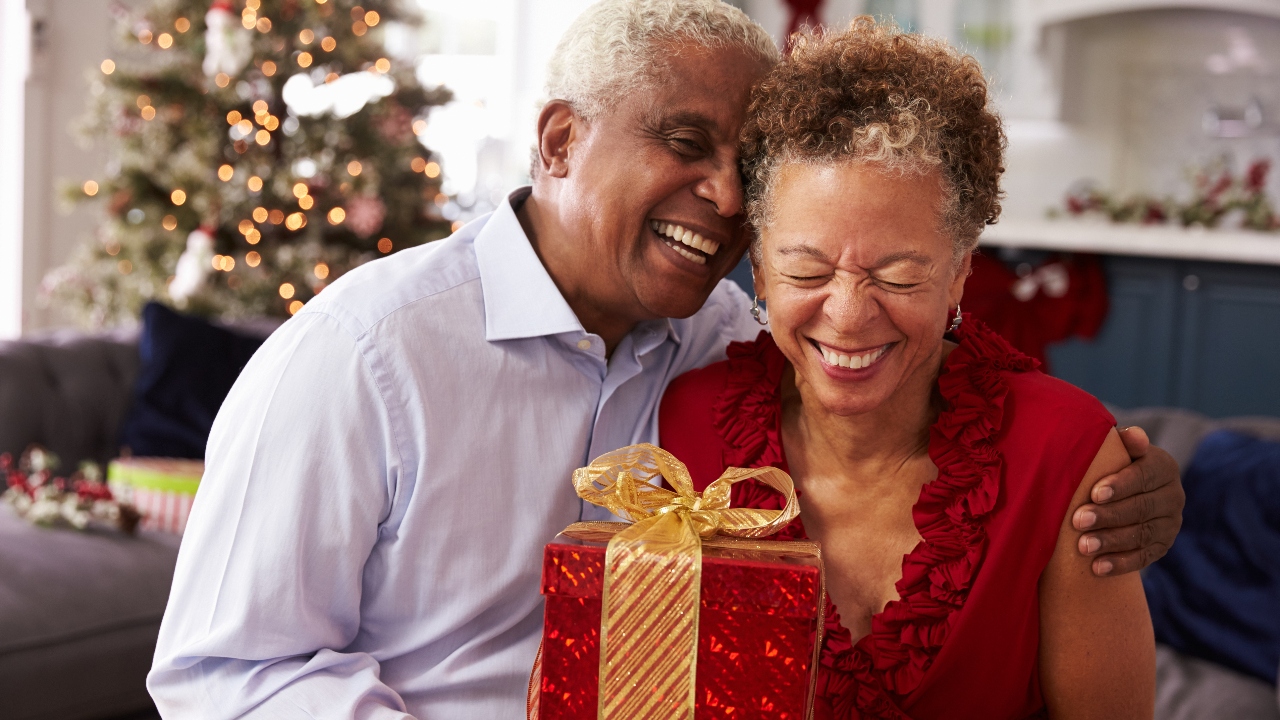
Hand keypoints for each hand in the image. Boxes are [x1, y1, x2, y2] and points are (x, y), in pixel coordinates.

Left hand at [1073, 426, 1183, 576]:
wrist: (1124, 491)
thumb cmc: (1111, 464)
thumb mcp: (1117, 449)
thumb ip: (1125, 442)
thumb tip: (1133, 436)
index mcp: (1164, 467)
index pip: (1144, 476)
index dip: (1120, 485)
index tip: (1094, 493)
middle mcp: (1174, 496)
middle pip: (1141, 508)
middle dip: (1108, 516)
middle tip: (1078, 521)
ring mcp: (1171, 524)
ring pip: (1142, 535)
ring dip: (1111, 542)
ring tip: (1083, 546)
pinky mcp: (1163, 546)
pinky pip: (1144, 558)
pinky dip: (1120, 564)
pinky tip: (1097, 568)